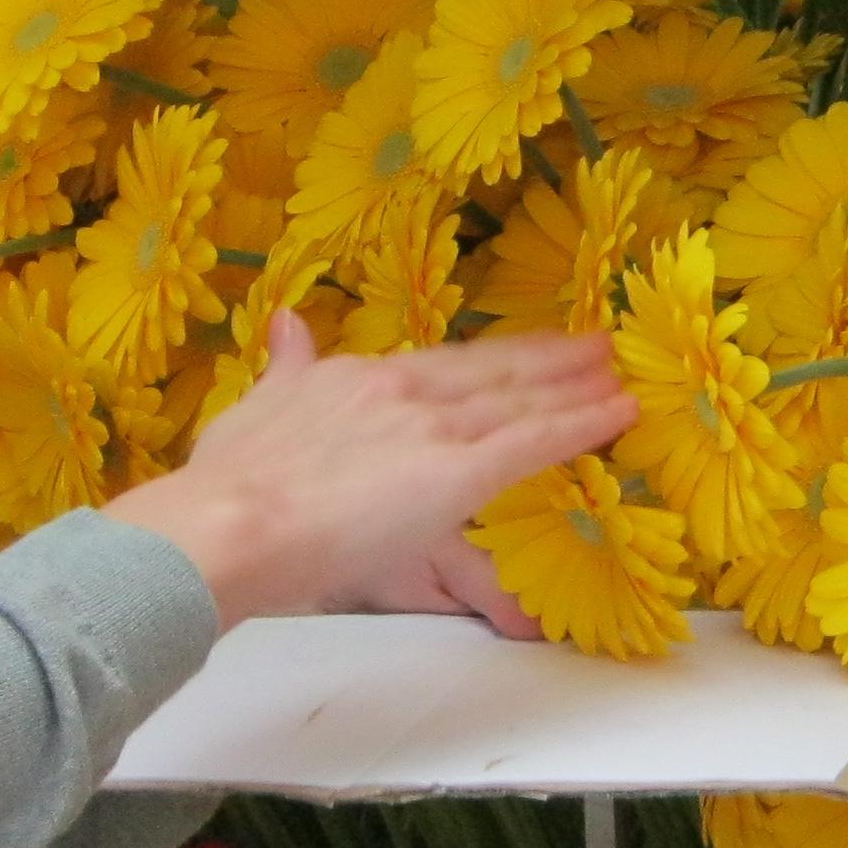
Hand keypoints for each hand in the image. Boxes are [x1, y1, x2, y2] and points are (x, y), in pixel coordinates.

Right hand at [106, 314, 634, 634]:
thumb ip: (285, 366)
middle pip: (494, 372)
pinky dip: (582, 424)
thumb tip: (286, 323)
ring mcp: (436, 428)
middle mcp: (404, 391)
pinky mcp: (460, 471)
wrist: (227, 524)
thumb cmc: (230, 485)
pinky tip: (617, 413)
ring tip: (620, 372)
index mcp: (358, 377)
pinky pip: (535, 441)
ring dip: (577, 386)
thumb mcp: (256, 406)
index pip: (444, 365)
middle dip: (551, 359)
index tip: (528, 350)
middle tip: (600, 344)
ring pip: (523, 400)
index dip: (494, 359)